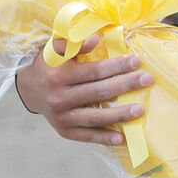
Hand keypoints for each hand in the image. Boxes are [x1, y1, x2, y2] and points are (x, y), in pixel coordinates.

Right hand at [14, 35, 152, 143]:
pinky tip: (122, 138)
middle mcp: (59, 98)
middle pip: (98, 92)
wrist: (29, 91)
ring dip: (119, 114)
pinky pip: (88, 136)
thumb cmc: (49, 66)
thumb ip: (73, 43)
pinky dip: (104, 138)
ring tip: (140, 109)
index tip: (136, 61)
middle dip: (125, 85)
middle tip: (147, 79)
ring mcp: (62, 117)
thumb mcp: (54, 50)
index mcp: (58, 76)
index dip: (116, 66)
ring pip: (95, 117)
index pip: (93, 71)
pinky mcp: (65, 131)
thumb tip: (95, 39)